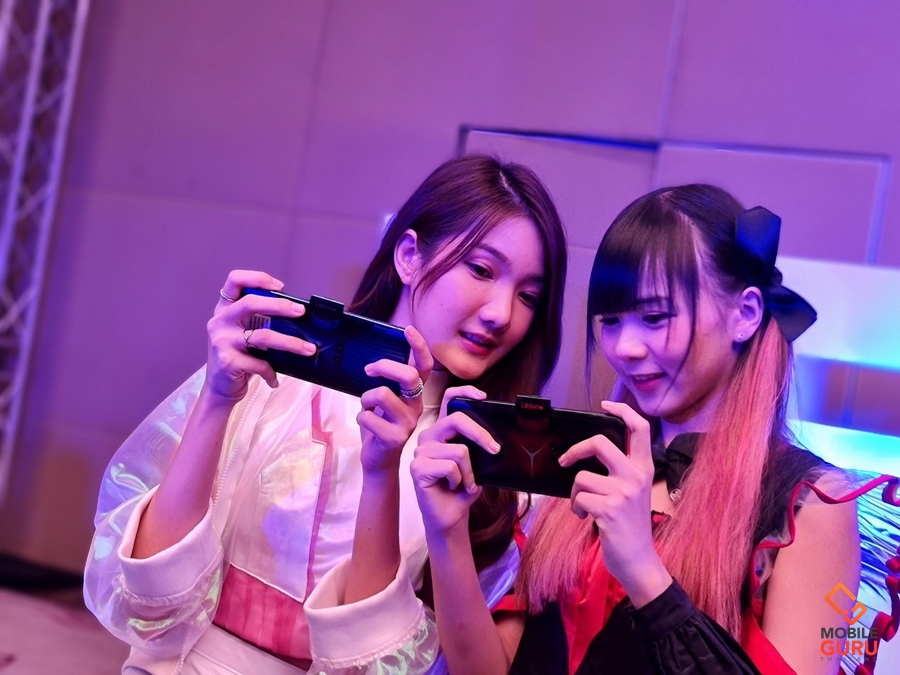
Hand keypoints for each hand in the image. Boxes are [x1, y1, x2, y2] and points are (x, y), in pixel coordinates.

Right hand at [205, 270, 315, 403]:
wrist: (218, 389)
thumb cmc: (236, 358)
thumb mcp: (241, 333)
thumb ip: (258, 320)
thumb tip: (294, 313)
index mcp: (224, 310)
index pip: (234, 280)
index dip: (258, 278)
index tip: (280, 286)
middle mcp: (220, 322)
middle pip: (250, 303)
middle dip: (279, 305)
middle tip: (300, 311)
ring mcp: (222, 341)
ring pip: (263, 336)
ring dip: (291, 343)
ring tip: (308, 349)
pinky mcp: (228, 362)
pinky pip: (260, 364)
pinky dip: (272, 372)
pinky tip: (275, 379)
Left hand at [356, 326, 432, 473]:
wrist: (378, 461)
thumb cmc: (379, 427)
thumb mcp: (385, 402)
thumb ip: (387, 384)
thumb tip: (376, 362)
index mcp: (415, 395)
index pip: (424, 367)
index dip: (419, 347)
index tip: (408, 330)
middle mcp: (416, 407)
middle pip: (409, 376)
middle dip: (385, 366)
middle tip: (369, 370)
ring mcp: (407, 423)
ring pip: (382, 394)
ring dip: (366, 398)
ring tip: (367, 408)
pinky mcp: (395, 438)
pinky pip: (367, 415)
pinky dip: (360, 417)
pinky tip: (366, 426)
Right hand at [411, 405, 498, 534]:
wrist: (451, 516)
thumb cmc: (463, 488)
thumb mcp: (476, 462)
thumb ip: (478, 445)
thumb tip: (495, 438)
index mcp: (442, 431)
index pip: (448, 400)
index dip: (464, 393)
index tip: (483, 397)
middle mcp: (429, 436)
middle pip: (457, 420)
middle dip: (481, 435)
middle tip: (495, 450)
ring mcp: (421, 451)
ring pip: (459, 450)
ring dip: (470, 471)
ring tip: (466, 483)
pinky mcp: (417, 468)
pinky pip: (450, 467)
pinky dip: (460, 480)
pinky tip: (454, 487)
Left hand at [559, 401, 670, 602]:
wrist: (639, 561)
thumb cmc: (630, 525)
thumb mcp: (633, 492)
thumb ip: (620, 470)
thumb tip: (588, 451)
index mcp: (644, 468)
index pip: (639, 428)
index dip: (621, 410)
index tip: (605, 405)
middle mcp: (636, 476)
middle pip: (599, 442)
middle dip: (575, 450)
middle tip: (565, 461)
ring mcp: (623, 492)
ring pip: (581, 477)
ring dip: (574, 493)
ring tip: (585, 506)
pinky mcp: (609, 510)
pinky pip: (578, 498)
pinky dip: (576, 508)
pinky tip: (587, 518)